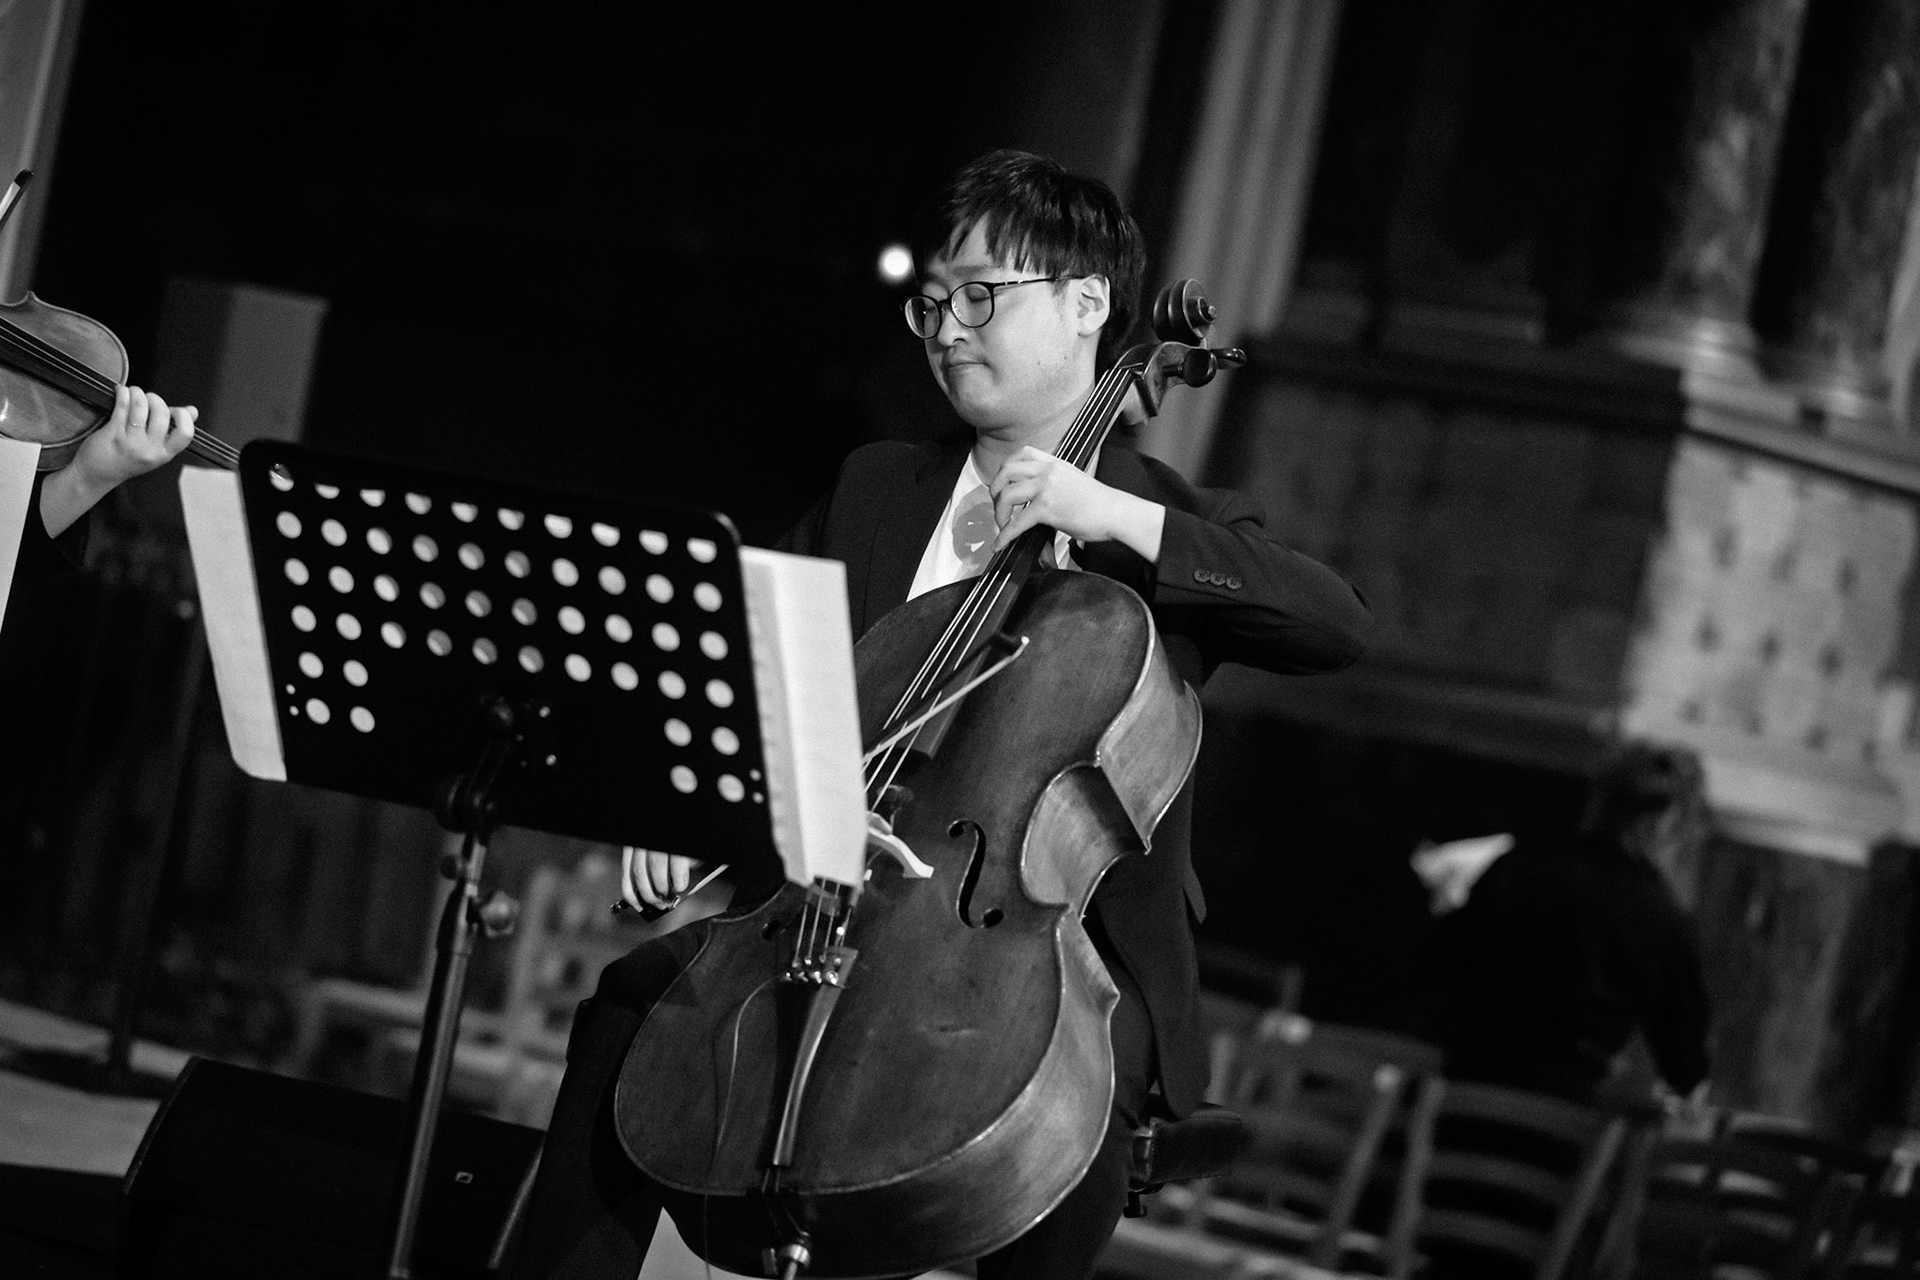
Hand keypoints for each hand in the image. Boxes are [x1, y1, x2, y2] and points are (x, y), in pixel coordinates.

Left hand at [70, 384, 196, 491]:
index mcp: (164, 454)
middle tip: (147, 397)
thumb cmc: (126, 460)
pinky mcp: (113, 433)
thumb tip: (193, 411)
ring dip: (137, 392)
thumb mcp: (155, 450)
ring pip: (141, 406)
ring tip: (132, 392)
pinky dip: (123, 393)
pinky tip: (121, 391)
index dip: (182, 416)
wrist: (96, 475)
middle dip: (155, 398)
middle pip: (162, 413)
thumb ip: (174, 431)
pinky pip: (122, 406)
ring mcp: (131, 442)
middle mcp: (149, 450)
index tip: (173, 410)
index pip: (185, 433)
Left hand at [621, 844, 701, 910]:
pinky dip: (679, 881)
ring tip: (674, 892)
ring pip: (655, 870)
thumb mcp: (663, 859)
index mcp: (635, 847)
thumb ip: (655, 873)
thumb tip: (657, 895)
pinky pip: (676, 866)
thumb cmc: (679, 850)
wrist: (704, 831)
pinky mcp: (677, 848)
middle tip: (661, 903)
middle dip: (650, 896)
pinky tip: (681, 885)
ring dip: (664, 888)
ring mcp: (660, 844)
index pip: (627, 876)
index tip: (639, 907)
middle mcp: (644, 843)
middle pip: (640, 875)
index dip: (632, 896)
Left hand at [987, 446, 1163, 560]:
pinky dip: (1005, 535)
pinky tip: (1002, 543)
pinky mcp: (1047, 508)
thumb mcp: (1074, 480)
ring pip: (1006, 494)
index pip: (1021, 453)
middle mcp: (1048, 471)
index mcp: (1055, 463)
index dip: (1006, 469)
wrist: (1117, 512)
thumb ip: (1054, 482)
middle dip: (995, 490)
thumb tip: (1037, 497)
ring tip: (1002, 524)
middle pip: (1006, 471)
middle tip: (999, 506)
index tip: (1003, 483)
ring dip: (998, 512)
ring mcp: (1046, 488)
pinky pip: (1017, 522)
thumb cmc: (1100, 503)